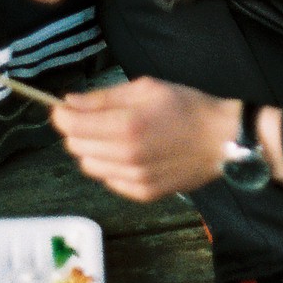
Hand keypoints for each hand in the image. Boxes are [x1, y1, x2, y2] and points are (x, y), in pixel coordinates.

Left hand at [53, 77, 240, 201]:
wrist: (221, 139)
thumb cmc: (186, 105)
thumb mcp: (147, 88)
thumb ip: (104, 97)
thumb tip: (68, 102)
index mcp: (126, 125)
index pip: (71, 125)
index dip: (61, 115)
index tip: (63, 108)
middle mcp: (125, 156)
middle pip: (76, 147)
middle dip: (77, 130)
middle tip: (94, 118)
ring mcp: (133, 179)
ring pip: (89, 167)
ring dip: (92, 150)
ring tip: (114, 136)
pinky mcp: (142, 194)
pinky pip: (109, 180)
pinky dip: (110, 167)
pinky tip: (129, 154)